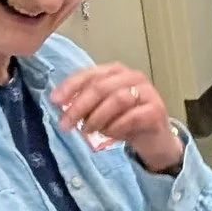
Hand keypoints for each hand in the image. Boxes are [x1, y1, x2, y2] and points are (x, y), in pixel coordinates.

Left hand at [51, 63, 180, 170]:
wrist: (155, 139)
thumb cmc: (125, 121)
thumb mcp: (101, 108)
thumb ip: (85, 102)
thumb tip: (61, 104)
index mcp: (116, 71)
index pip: (90, 74)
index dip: (70, 87)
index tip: (54, 101)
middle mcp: (133, 77)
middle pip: (101, 87)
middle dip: (80, 106)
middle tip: (66, 124)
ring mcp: (148, 92)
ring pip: (117, 100)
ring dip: (98, 117)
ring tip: (88, 130)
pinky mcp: (157, 110)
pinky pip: (132, 117)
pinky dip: (116, 127)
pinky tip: (109, 134)